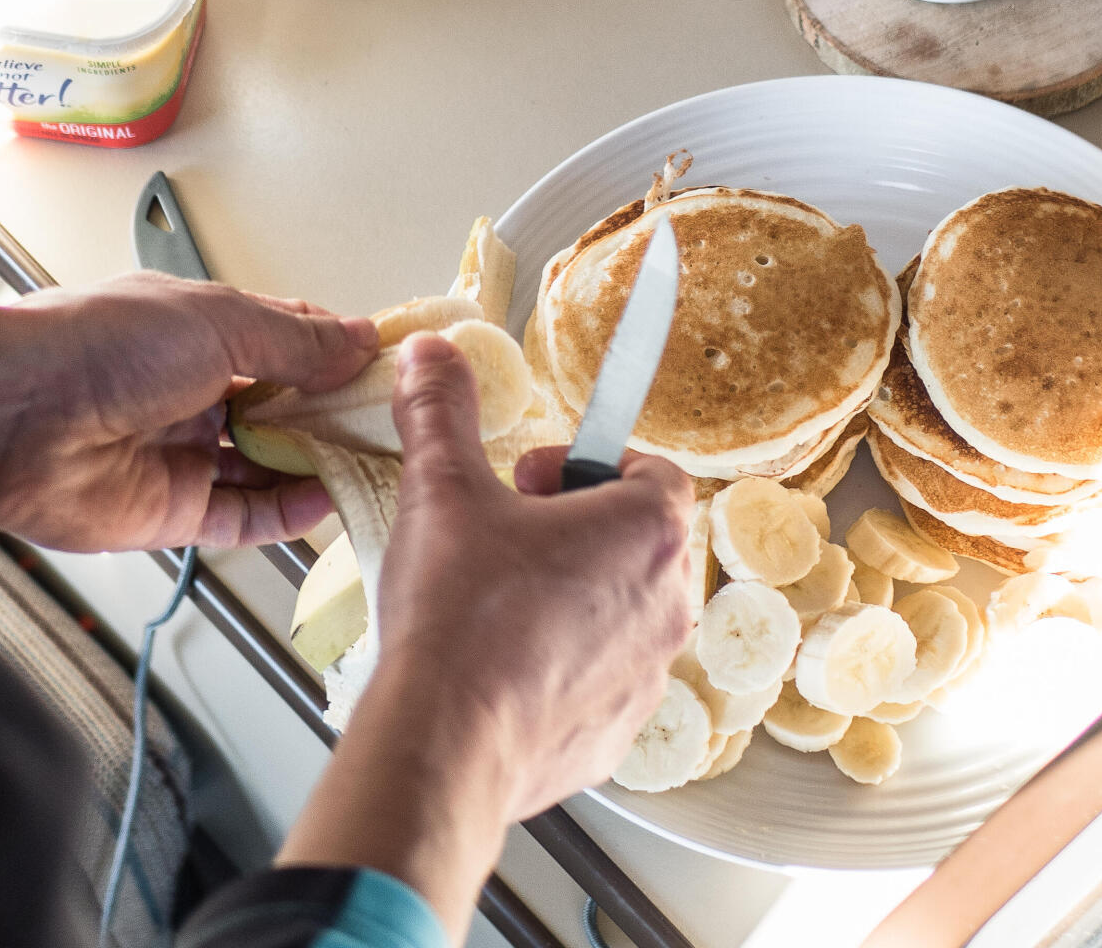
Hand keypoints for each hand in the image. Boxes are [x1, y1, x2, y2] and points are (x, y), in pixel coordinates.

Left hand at [0, 271, 378, 549]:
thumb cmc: (99, 344)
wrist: (7, 416)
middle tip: (400, 421)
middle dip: (340, 413)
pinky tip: (326, 500)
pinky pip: (242, 515)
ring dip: (321, 462)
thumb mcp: (223, 324)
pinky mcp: (172, 510)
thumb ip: (300, 344)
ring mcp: (187, 450)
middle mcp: (201, 389)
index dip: (344, 351)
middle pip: (289, 406)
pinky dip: (286, 511)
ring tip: (377, 462)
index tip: (397, 364)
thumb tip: (363, 340)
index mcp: (209, 329)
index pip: (295, 340)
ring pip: (271, 462)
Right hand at [280, 332, 694, 937]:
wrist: (440, 748)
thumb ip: (441, 410)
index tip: (534, 476)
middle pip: (641, 536)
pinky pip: (605, 674)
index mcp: (648, 529)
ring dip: (574, 590)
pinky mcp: (620, 731)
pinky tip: (503, 660)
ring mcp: (650, 673)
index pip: (653, 469)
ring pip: (623, 607)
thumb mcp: (443, 489)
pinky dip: (565, 659)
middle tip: (511, 530)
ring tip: (500, 596)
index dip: (589, 463)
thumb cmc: (458, 619)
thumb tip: (433, 354)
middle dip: (578, 523)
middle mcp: (668, 600)